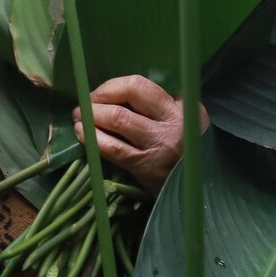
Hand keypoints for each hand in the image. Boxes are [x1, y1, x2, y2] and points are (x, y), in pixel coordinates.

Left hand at [71, 74, 209, 195]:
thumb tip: (116, 92)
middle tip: (84, 104)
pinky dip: (92, 138)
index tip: (99, 93)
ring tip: (79, 118)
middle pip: (128, 96)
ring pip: (118, 119)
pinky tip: (82, 134)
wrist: (196, 191)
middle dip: (98, 98)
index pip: (140, 85)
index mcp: (182, 107)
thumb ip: (160, 106)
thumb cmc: (184, 153)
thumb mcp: (184, 123)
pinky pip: (112, 148)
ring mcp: (159, 145)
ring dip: (92, 116)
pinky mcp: (145, 167)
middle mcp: (173, 123)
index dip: (111, 86)